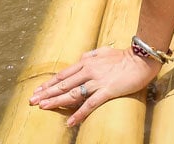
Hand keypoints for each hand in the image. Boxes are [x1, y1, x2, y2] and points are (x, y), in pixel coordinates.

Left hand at [28, 46, 161, 126]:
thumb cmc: (123, 56)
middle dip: (46, 93)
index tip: (37, 90)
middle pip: (63, 84)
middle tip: (32, 101)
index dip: (48, 83)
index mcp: (86, 62)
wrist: (141, 59)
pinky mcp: (107, 90)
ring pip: (72, 93)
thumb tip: (80, 58)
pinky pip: (90, 104)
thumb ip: (90, 55)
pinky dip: (79, 113)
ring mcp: (97, 81)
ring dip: (56, 101)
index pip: (62, 74)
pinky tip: (70, 122)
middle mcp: (88, 71)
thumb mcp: (103, 51)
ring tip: (43, 108)